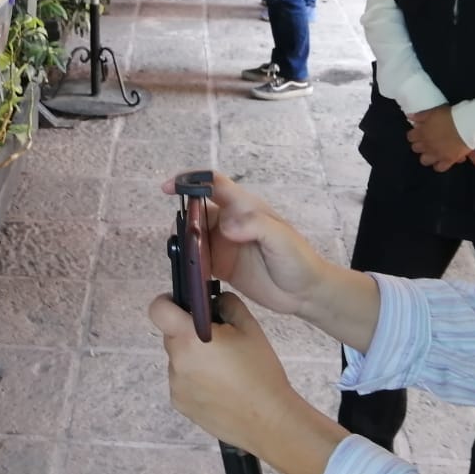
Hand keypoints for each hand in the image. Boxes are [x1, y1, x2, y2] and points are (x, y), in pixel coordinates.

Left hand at [149, 292, 294, 452]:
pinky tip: (219, 388)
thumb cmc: (260, 372)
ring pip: (178, 359)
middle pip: (172, 335)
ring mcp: (176, 386)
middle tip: (218, 341)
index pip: (158, 310)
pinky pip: (181, 381)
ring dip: (192, 357)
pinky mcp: (180, 404)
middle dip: (189, 332)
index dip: (168, 302)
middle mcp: (176, 362)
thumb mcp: (249, 327)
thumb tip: (212, 300)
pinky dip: (194, 379)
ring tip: (223, 370)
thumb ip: (226, 303)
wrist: (269, 421)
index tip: (185, 306)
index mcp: (190, 339)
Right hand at [161, 173, 331, 316]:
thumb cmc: (298, 259)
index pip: (213, 185)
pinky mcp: (221, 266)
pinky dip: (188, 262)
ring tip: (181, 256)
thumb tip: (225, 228)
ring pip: (194, 236)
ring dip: (183, 242)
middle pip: (197, 212)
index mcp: (243, 207)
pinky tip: (186, 270)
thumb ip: (255, 226)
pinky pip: (197, 260)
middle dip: (183, 220)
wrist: (305, 293)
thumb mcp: (281, 238)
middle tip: (178, 237)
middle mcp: (230, 222)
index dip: (191, 181)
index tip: (169, 188)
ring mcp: (224, 244)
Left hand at [406, 106, 474, 171]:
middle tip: (427, 141)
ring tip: (434, 152)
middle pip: (416, 149)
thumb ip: (420, 116)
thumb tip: (409, 116)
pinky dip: (440, 165)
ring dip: (428, 156)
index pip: (410, 137)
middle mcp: (427, 145)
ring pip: (424, 160)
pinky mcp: (448, 160)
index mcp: (421, 133)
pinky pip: (439, 168)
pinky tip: (443, 161)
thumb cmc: (449, 116)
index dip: (414, 135)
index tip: (419, 133)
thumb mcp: (433, 112)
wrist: (466, 125)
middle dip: (420, 145)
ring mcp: (436, 154)